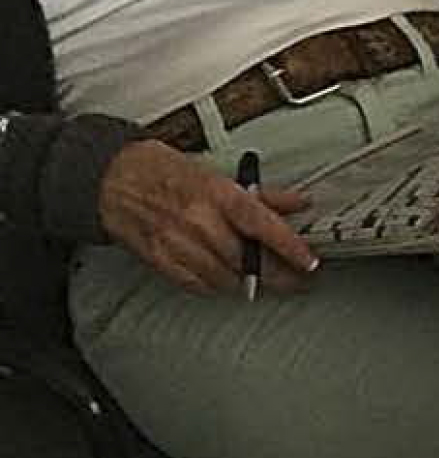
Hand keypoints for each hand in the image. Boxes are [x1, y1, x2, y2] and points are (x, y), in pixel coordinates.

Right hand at [97, 141, 317, 298]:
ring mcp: (177, 242)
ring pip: (225, 277)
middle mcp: (198, 219)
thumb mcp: (216, 174)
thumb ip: (259, 195)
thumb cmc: (163, 171)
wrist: (111, 178)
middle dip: (277, 275)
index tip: (309, 263)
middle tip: (296, 281)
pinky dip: (216, 286)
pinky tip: (226, 280)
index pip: (262, 225)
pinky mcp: (160, 259)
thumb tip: (296, 203)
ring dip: (248, 283)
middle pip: (248, 259)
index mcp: (216, 193)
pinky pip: (197, 285)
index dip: (289, 247)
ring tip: (262, 280)